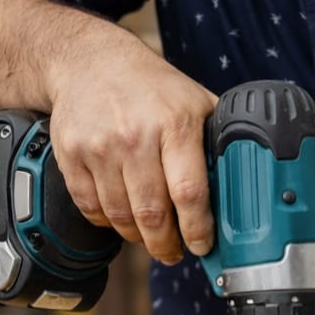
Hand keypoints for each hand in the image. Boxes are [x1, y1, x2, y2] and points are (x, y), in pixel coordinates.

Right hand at [47, 27, 217, 264]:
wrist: (90, 62)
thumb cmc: (151, 86)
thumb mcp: (195, 100)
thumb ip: (216, 139)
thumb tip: (242, 181)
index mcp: (175, 123)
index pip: (189, 192)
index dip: (197, 229)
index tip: (202, 245)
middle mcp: (136, 136)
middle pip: (152, 214)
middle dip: (166, 245)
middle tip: (174, 252)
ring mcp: (99, 147)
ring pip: (120, 217)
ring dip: (138, 237)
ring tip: (149, 238)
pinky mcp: (71, 155)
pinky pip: (90, 208)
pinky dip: (107, 222)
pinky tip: (121, 218)